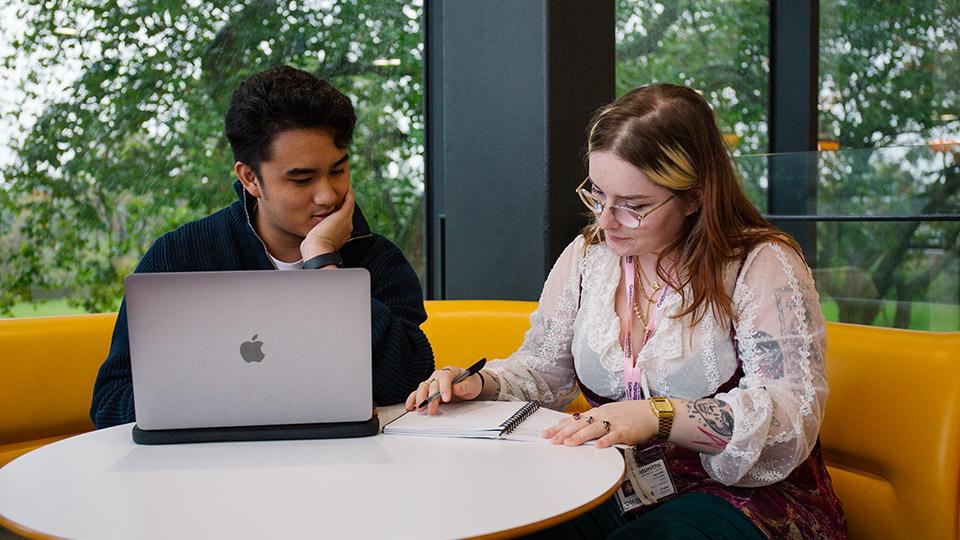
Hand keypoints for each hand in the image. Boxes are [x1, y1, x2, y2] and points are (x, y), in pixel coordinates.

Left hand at [300, 188, 354, 259]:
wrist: (318, 248)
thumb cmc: (313, 247)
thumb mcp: (316, 239)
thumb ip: (317, 233)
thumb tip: (311, 233)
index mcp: (342, 234)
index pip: (342, 220)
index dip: (338, 212)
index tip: (333, 205)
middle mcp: (347, 227)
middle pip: (347, 211)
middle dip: (343, 202)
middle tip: (340, 191)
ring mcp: (347, 220)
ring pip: (349, 205)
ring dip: (347, 195)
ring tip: (344, 186)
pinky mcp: (344, 214)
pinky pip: (349, 199)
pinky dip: (348, 192)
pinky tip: (346, 185)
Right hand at [403, 366, 483, 414]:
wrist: (468, 385)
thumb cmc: (469, 383)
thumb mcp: (471, 384)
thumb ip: (464, 386)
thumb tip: (456, 388)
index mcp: (450, 371)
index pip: (445, 377)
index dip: (444, 388)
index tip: (446, 399)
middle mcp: (438, 376)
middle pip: (432, 384)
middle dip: (431, 397)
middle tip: (432, 408)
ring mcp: (432, 382)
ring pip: (422, 388)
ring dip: (420, 399)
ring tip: (420, 409)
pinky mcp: (427, 391)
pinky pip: (417, 393)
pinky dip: (412, 400)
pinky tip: (410, 406)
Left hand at [542, 400, 657, 447]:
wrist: (650, 413)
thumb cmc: (629, 415)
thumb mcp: (607, 414)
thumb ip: (591, 421)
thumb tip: (571, 425)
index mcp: (597, 413)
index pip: (574, 419)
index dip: (559, 427)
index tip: (546, 433)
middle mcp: (603, 416)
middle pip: (580, 423)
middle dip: (564, 432)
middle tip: (551, 439)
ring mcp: (614, 423)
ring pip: (594, 429)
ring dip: (580, 436)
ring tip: (568, 443)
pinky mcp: (626, 430)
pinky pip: (615, 435)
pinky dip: (607, 441)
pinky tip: (598, 446)